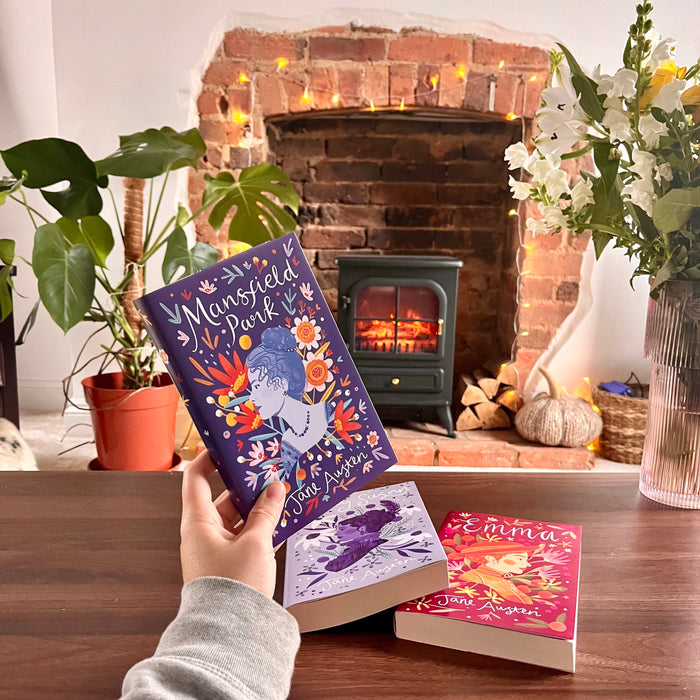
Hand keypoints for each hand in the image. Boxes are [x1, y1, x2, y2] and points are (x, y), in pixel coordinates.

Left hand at [180, 450, 285, 597]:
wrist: (230, 635)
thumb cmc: (234, 585)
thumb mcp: (255, 543)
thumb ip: (267, 513)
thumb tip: (275, 488)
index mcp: (198, 523)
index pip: (195, 480)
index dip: (208, 459)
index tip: (227, 445)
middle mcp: (204, 534)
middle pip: (225, 499)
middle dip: (249, 486)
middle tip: (271, 470)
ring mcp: (218, 550)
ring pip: (240, 519)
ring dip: (260, 508)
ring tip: (284, 493)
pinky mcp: (232, 565)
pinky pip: (248, 538)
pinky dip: (264, 529)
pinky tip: (286, 521)